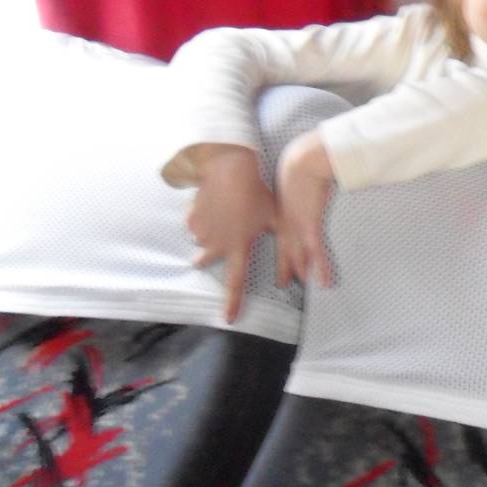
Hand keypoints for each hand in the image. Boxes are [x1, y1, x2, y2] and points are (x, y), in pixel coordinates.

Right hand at [187, 145, 275, 322]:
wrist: (229, 167)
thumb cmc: (258, 192)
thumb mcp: (278, 218)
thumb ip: (288, 245)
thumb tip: (296, 270)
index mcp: (238, 246)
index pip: (235, 282)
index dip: (232, 302)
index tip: (228, 319)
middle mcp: (215, 243)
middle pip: (208, 260)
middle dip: (208, 257)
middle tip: (219, 239)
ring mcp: (200, 231)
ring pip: (203, 240)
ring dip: (211, 233)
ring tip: (226, 213)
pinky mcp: (190, 218)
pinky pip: (196, 225)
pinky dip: (204, 219)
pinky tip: (215, 204)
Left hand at [276, 130, 336, 289]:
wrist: (303, 161)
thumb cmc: (300, 163)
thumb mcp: (294, 174)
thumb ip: (298, 181)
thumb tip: (305, 180)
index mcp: (281, 211)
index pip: (279, 236)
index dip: (278, 250)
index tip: (278, 259)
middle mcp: (285, 222)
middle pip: (284, 251)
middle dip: (285, 268)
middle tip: (284, 282)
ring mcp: (297, 226)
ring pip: (298, 256)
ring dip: (301, 271)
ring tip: (305, 285)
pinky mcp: (310, 226)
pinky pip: (316, 253)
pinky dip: (321, 268)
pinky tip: (325, 282)